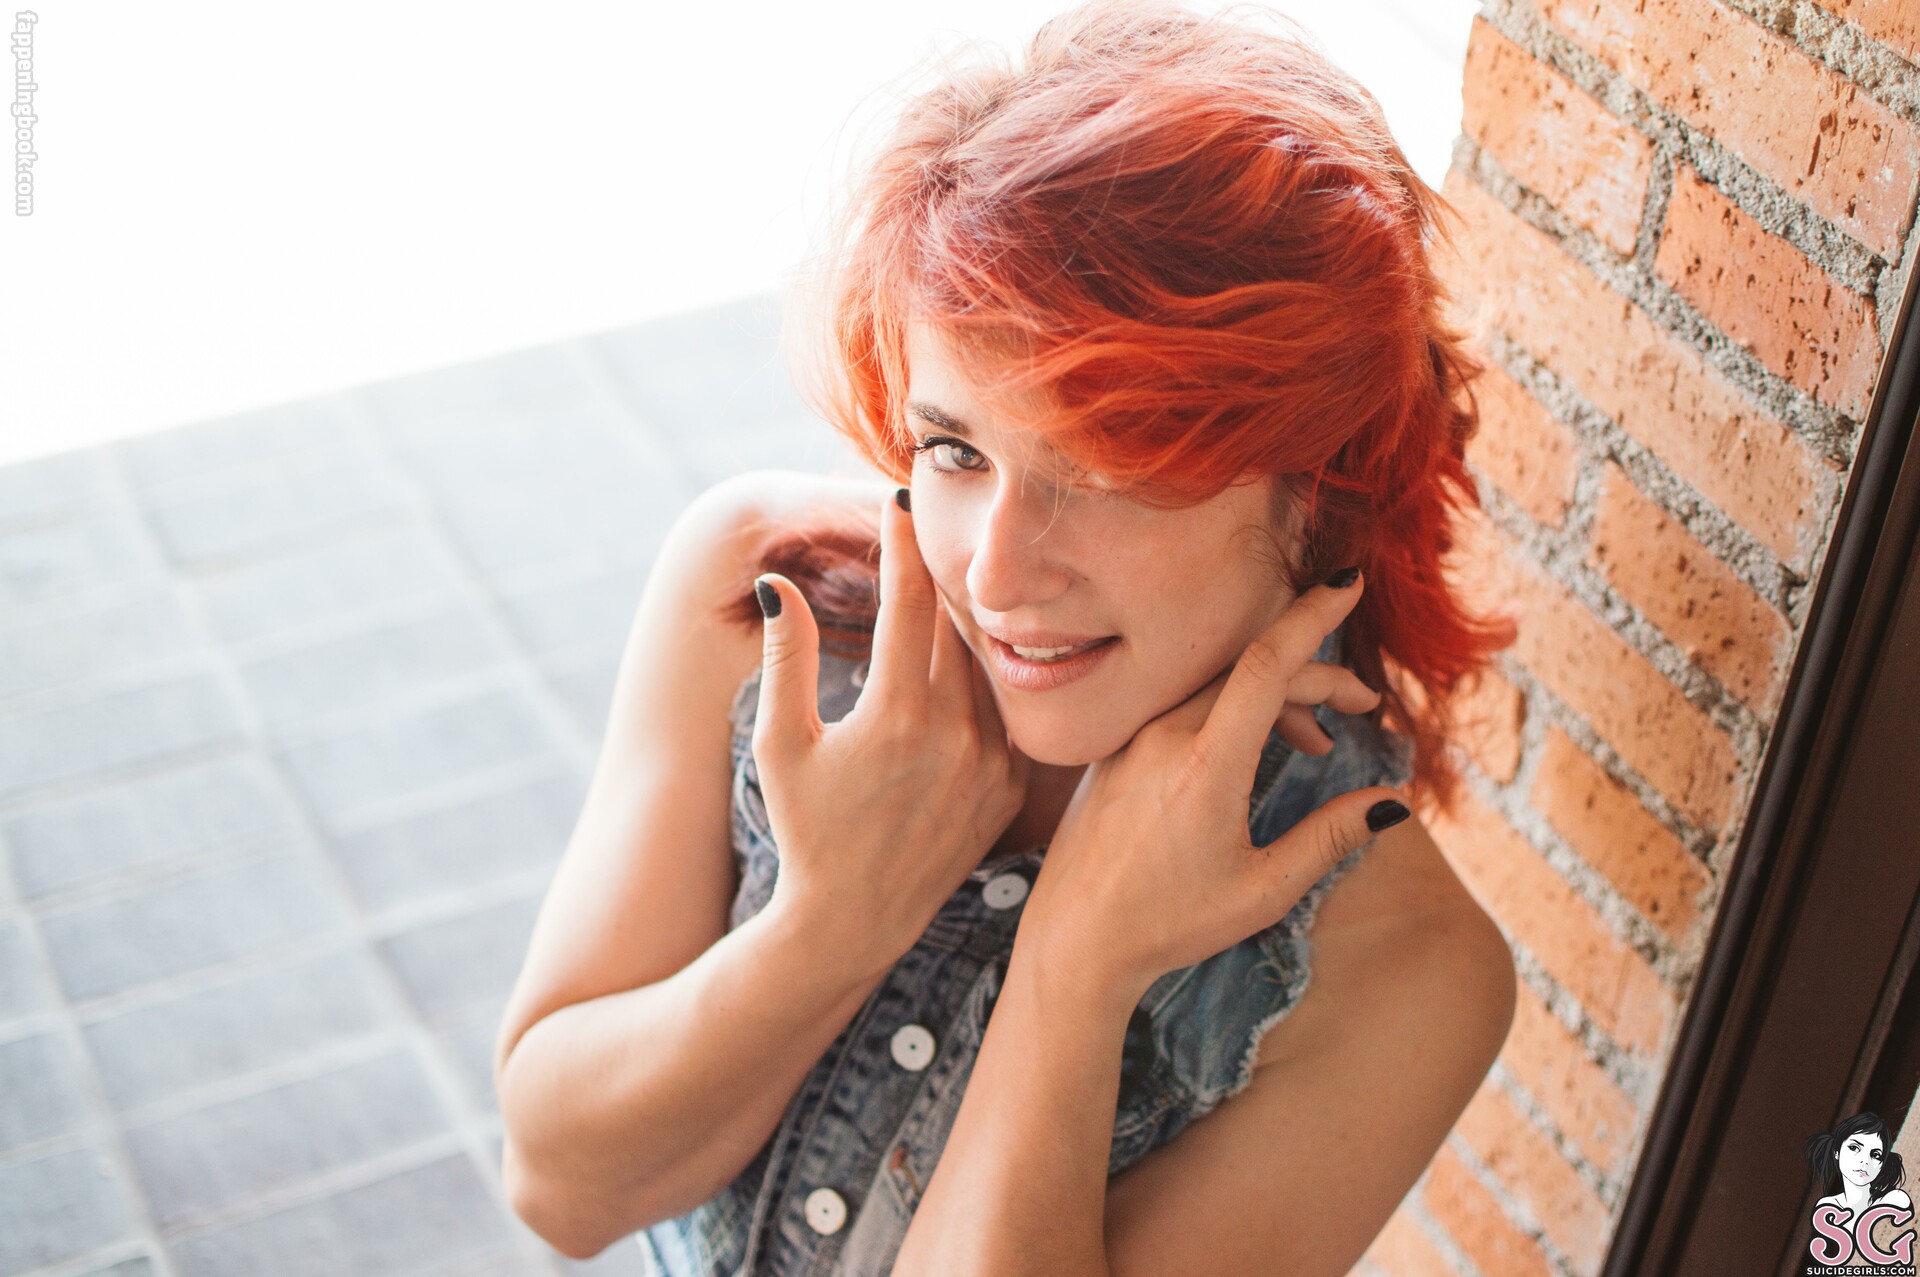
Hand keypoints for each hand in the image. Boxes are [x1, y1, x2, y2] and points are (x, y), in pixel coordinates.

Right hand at [751, 490, 1031, 965]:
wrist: (854, 919)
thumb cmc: (805, 829)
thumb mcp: (780, 742)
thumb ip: (787, 658)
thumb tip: (776, 584)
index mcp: (899, 714)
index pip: (909, 600)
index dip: (901, 541)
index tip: (897, 495)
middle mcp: (958, 733)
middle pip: (956, 622)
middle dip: (937, 573)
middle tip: (923, 526)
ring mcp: (993, 761)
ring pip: (985, 662)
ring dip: (964, 623)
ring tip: (946, 583)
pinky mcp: (1011, 785)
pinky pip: (1003, 708)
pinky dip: (983, 677)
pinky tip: (965, 655)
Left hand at [1017, 571, 1408, 989]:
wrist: (1073, 943)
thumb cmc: (1168, 925)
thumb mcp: (1264, 891)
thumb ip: (1331, 838)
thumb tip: (1393, 804)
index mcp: (1205, 765)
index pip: (1267, 662)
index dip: (1313, 615)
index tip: (1350, 582)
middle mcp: (1162, 737)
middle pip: (1251, 670)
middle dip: (1316, 675)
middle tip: (1362, 708)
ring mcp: (1131, 739)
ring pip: (1214, 687)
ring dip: (1273, 697)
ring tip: (1315, 741)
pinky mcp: (1113, 751)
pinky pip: (1178, 707)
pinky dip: (1227, 712)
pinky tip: (1251, 751)